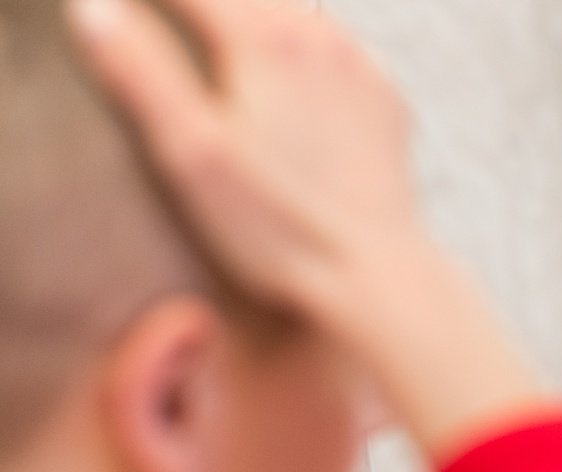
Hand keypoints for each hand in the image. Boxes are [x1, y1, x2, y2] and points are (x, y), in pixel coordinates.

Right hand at [66, 0, 425, 326]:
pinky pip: (340, 48)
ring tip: (223, 29)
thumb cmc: (278, 228)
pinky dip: (306, 42)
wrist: (374, 275)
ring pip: (298, 10)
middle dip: (207, 3)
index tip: (120, 10)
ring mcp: (361, 69)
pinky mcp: (387, 103)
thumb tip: (95, 8)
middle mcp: (321, 40)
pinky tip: (292, 65)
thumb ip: (140, 73)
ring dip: (257, 10)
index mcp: (265, 42)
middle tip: (179, 19)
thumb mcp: (191, 155)